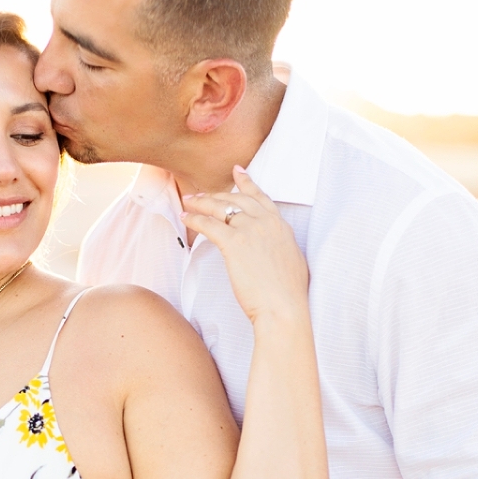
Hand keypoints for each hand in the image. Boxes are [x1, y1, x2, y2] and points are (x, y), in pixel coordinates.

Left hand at [181, 166, 308, 324]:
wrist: (283, 307)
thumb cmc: (287, 293)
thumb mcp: (291, 260)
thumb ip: (279, 246)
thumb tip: (271, 247)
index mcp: (280, 226)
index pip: (261, 198)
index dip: (247, 183)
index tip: (237, 172)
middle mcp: (266, 222)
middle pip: (237, 199)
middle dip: (217, 194)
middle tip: (202, 194)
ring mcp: (250, 230)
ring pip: (221, 208)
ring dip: (202, 203)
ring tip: (189, 202)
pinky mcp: (234, 243)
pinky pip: (209, 225)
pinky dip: (195, 219)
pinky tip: (186, 218)